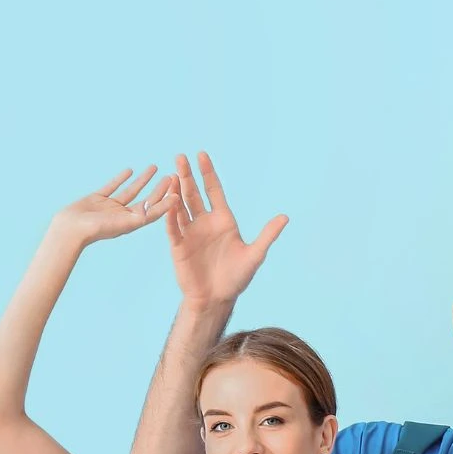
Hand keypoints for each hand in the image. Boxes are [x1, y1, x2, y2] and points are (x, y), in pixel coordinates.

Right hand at [50, 167, 176, 247]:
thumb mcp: (119, 225)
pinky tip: (130, 170)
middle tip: (172, 176)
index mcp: (132, 223)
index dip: (167, 202)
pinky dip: (121, 178)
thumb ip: (136, 219)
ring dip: (143, 179)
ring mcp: (112, 207)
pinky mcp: (99, 199)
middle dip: (159, 188)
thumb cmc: (95, 230)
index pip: (154, 211)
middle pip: (146, 199)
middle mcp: (124, 215)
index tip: (179, 192)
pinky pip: (113, 186)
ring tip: (155, 166)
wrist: (69, 229)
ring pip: (132, 190)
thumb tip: (153, 213)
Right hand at [166, 151, 287, 307]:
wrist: (216, 299)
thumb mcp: (255, 255)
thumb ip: (267, 235)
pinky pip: (172, 227)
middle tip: (180, 157)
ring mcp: (190, 233)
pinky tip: (167, 202)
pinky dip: (169, 215)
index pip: (214, 191)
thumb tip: (284, 217)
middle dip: (187, 176)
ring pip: (180, 207)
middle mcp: (205, 223)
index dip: (208, 173)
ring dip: (175, 192)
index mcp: (223, 221)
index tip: (201, 154)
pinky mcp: (178, 246)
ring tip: (170, 175)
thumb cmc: (237, 278)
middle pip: (194, 194)